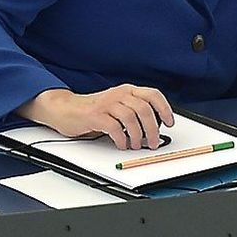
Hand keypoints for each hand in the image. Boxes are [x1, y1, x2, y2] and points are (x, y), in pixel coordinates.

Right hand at [19, 84, 174, 149]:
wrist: (66, 109)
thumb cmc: (94, 110)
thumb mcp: (118, 106)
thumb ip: (134, 112)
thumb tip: (154, 129)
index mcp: (127, 90)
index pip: (153, 95)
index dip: (164, 109)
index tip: (169, 123)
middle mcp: (119, 94)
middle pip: (144, 109)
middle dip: (152, 129)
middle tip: (153, 142)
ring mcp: (107, 104)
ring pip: (131, 118)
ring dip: (137, 136)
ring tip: (136, 145)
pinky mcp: (96, 116)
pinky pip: (114, 128)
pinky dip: (121, 139)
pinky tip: (122, 144)